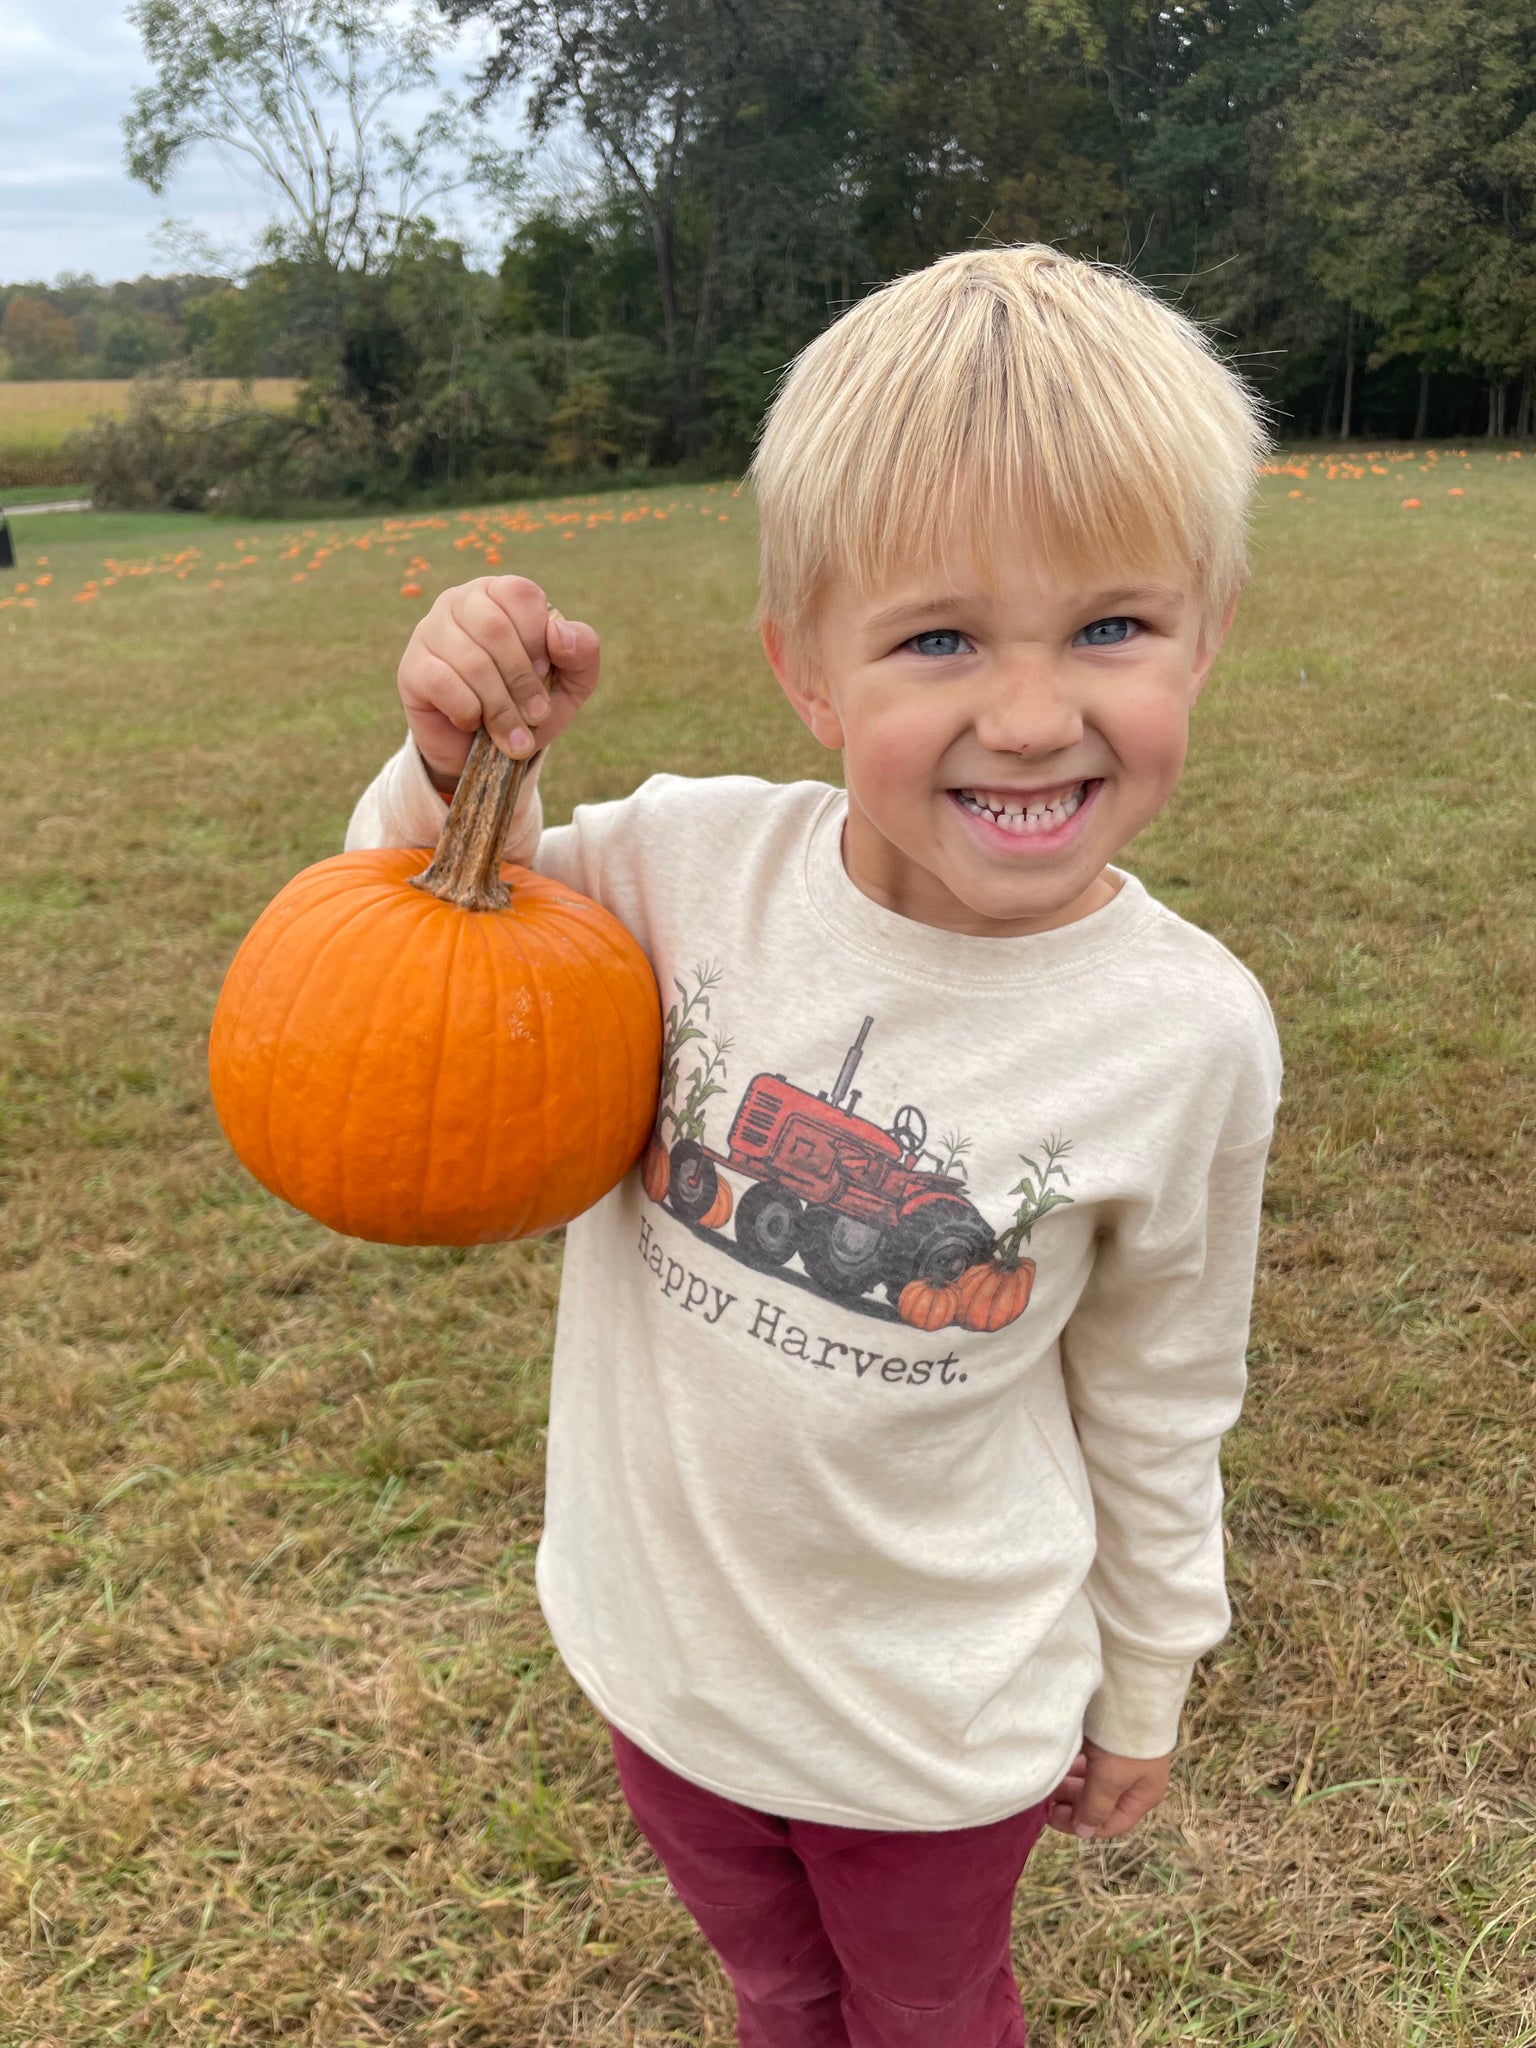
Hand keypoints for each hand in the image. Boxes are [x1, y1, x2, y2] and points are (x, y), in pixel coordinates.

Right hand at [398, 574, 601, 791]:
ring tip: (515, 735)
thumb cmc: (527, 704)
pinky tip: (474, 723)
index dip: (539, 640)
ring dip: (501, 707)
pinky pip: (445, 684)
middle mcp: (460, 601)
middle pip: (495, 628)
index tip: (545, 672)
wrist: (484, 750)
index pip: (521, 594)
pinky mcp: (412, 667)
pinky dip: (469, 712)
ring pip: (472, 661)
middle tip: (537, 714)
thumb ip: (582, 651)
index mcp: (499, 593)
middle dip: (523, 680)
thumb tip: (559, 632)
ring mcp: (430, 631)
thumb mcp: (570, 682)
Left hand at [1047, 1740, 1171, 1839]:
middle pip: (1100, 1801)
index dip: (1083, 1826)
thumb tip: (1084, 1832)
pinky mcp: (1109, 1740)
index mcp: (1143, 1795)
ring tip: (1048, 1781)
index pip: (1112, 1823)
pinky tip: (1058, 1763)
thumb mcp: (1111, 1778)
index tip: (1054, 1818)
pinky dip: (1073, 1765)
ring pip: (1092, 1780)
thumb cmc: (1125, 1740)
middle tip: (1046, 1798)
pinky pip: (1088, 1761)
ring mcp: (1121, 1758)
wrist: (1134, 1689)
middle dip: (1073, 1803)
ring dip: (1070, 1784)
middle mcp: (1134, 1779)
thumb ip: (1096, 1807)